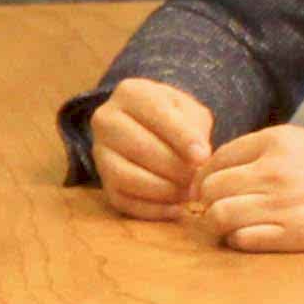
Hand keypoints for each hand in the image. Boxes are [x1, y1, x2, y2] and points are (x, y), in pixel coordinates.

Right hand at [90, 79, 215, 219]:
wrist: (149, 129)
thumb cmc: (174, 118)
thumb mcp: (189, 110)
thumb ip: (195, 129)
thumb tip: (199, 160)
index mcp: (130, 93)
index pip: (156, 114)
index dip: (181, 138)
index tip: (203, 156)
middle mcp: (106, 120)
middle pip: (141, 148)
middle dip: (175, 168)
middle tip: (199, 179)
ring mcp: (100, 152)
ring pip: (128, 177)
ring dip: (165, 190)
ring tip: (189, 192)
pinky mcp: (103, 182)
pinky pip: (125, 202)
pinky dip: (154, 210)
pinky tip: (176, 207)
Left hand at [194, 125, 303, 252]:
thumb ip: (264, 152)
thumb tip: (221, 170)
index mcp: (276, 141)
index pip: (217, 158)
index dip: (207, 176)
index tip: (211, 188)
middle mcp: (273, 170)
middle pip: (210, 187)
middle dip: (208, 200)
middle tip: (216, 209)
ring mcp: (281, 204)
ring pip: (218, 215)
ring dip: (219, 224)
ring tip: (230, 226)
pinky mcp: (292, 235)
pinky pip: (241, 240)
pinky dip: (239, 241)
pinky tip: (252, 237)